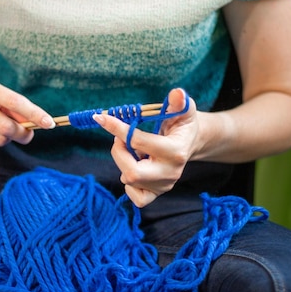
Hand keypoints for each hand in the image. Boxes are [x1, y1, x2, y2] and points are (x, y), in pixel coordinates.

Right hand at [0, 76, 54, 149]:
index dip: (34, 114)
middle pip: (7, 128)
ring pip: (0, 140)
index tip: (49, 123)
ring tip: (1, 126)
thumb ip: (17, 106)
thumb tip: (39, 123)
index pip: (15, 102)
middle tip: (28, 132)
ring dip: (8, 137)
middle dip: (23, 133)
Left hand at [93, 88, 197, 206]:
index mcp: (175, 151)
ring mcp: (163, 185)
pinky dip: (128, 183)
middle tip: (119, 137)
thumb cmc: (182, 124)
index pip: (139, 142)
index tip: (101, 118)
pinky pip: (136, 198)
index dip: (117, 128)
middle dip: (118, 152)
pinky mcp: (157, 193)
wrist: (190, 142)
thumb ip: (179, 102)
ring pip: (130, 180)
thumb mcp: (184, 110)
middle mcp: (170, 172)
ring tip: (132, 149)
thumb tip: (176, 93)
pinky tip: (134, 166)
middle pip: (132, 172)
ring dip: (123, 162)